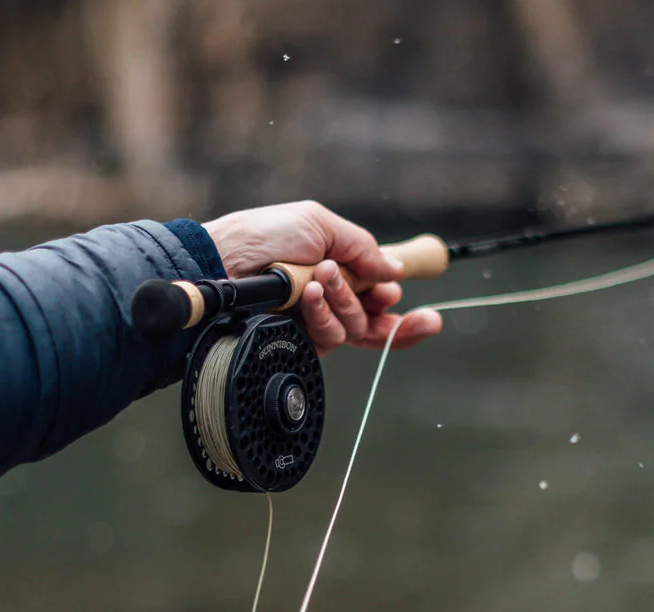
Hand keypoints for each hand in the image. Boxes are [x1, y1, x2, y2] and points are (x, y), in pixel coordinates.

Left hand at [203, 201, 442, 355]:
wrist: (224, 259)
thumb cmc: (265, 235)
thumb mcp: (321, 226)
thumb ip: (363, 248)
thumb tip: (395, 270)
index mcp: (337, 270)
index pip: (377, 297)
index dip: (401, 311)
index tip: (429, 318)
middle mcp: (328, 300)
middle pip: (374, 324)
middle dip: (386, 313)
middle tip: (383, 295)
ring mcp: (313, 323)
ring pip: (353, 328)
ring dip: (345, 301)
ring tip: (322, 278)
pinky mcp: (297, 342)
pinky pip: (329, 338)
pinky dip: (325, 314)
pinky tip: (311, 294)